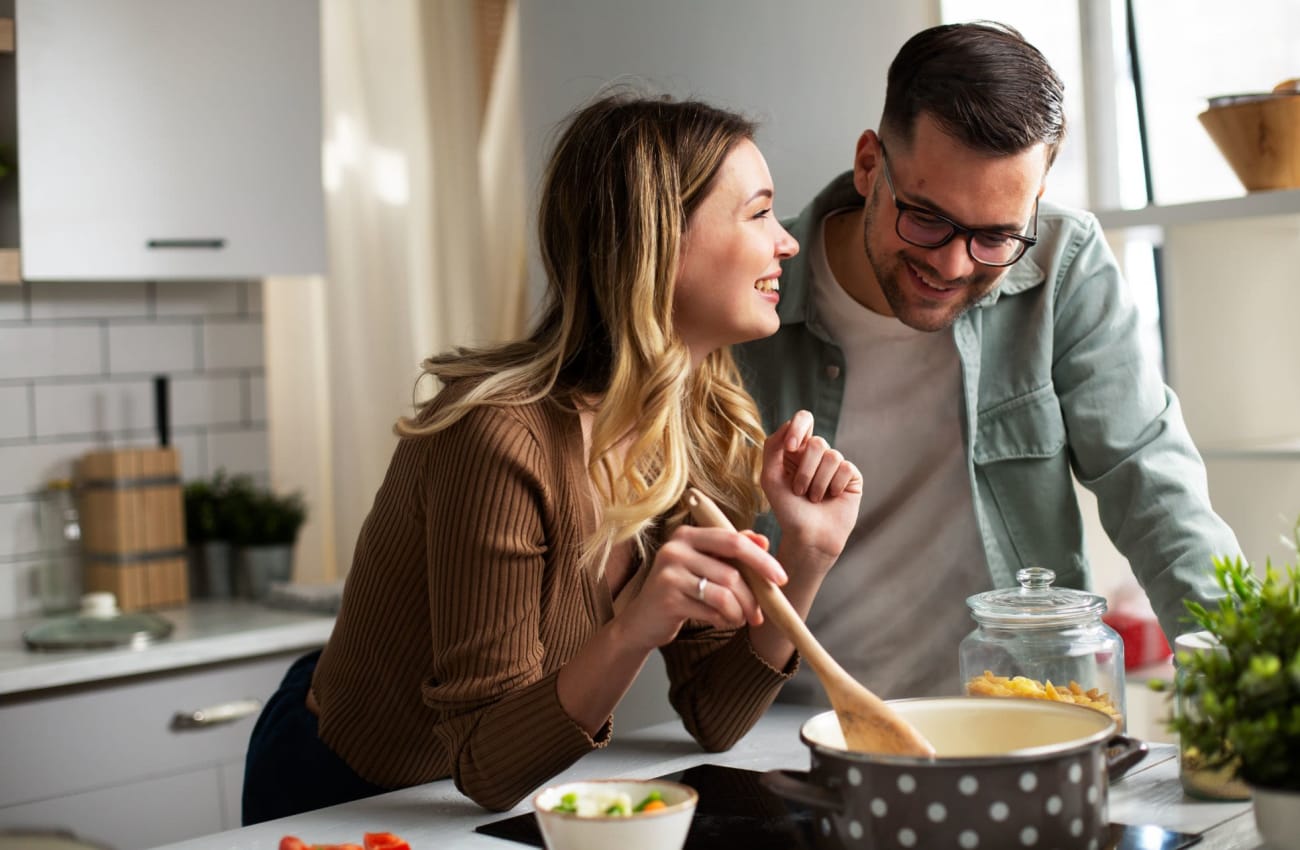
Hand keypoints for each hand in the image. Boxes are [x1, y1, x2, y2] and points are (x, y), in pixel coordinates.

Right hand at [614, 525, 786, 651]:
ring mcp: (669, 573)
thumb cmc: (681, 589)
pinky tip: (721, 621)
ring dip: (739, 612)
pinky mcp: (668, 598)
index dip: (761, 560)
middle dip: (753, 597)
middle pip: (732, 572)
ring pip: (725, 594)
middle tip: (760, 614)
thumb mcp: (705, 565)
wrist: (643, 619)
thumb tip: (763, 541)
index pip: (733, 540)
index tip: (781, 579)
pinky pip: (712, 611)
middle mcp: (675, 548)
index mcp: (687, 534)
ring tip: (738, 619)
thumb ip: (732, 551)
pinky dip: (724, 620)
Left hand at [761, 410, 861, 565]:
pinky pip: (845, 468)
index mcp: (796, 450)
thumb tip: (789, 424)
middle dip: (805, 470)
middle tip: (799, 491)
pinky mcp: (851, 476)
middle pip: (817, 442)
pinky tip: (831, 498)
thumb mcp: (770, 478)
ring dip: (818, 482)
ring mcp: (835, 464)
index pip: (803, 419)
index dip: (799, 428)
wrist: (808, 537)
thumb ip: (773, 447)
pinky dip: (834, 486)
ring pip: (832, 455)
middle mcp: (817, 454)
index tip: (791, 447)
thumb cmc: (787, 509)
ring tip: (813, 498)